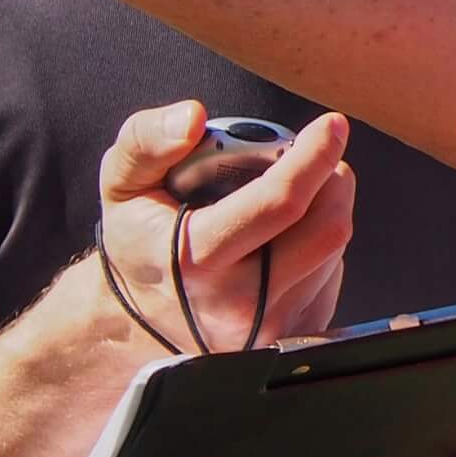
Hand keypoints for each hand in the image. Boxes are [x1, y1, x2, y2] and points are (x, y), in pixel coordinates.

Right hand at [94, 102, 353, 349]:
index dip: (314, 157)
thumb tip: (193, 116)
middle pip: (326, 230)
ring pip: (333, 252)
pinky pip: (330, 279)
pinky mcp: (291, 340)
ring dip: (328, 212)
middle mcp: (237, 304)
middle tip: (318, 159)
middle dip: (334, 182)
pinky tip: (286, 241)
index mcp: (195, 261)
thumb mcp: (121, 184)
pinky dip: (322, 248)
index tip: (331, 125)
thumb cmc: (137, 240)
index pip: (279, 204)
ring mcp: (267, 330)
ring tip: (291, 199)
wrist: (133, 320)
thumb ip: (147, 141)